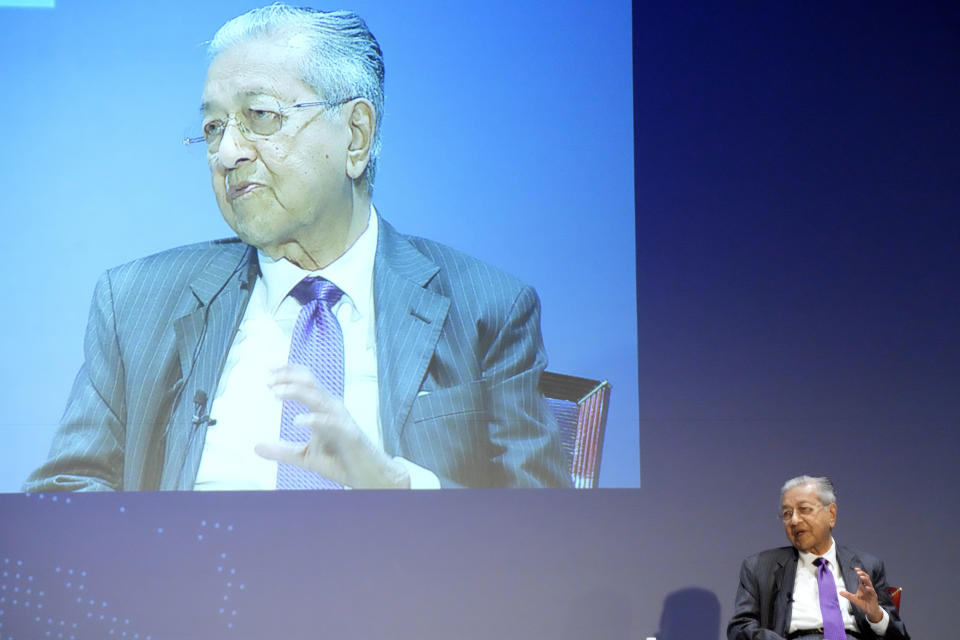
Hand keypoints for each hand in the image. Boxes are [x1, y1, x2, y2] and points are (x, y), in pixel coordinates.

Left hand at [254, 364, 409, 488]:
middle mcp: (332, 408)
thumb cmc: (340, 461)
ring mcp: (341, 420)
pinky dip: (314, 419)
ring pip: (318, 397)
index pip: (306, 381)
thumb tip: (256, 447)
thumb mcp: (305, 456)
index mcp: (323, 408)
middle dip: (288, 377)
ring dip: (297, 392)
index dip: (287, 372)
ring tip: (276, 393)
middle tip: (267, 380)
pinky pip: (330, 422)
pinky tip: (297, 420)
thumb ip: (282, 450)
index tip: (267, 369)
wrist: (368, 477)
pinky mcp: (349, 434)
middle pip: (310, 383)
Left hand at [839, 567, 883, 622]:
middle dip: (863, 574)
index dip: (860, 573)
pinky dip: (870, 589)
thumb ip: (847, 595)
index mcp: (862, 587)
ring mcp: (871, 592)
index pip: (862, 578)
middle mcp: (867, 588)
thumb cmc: (863, 603)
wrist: (870, 611)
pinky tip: (866, 587)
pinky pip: (872, 592)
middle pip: (866, 579)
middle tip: (858, 572)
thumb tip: (840, 592)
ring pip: (869, 584)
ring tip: (861, 577)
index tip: (856, 569)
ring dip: (866, 580)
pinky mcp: (874, 597)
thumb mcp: (854, 599)